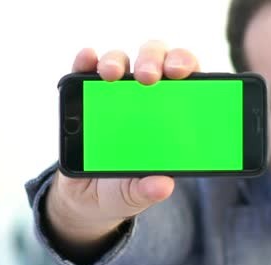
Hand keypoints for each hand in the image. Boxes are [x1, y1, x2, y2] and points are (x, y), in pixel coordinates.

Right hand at [46, 40, 199, 251]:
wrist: (87, 199)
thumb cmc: (124, 189)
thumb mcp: (137, 194)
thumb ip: (149, 190)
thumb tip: (163, 185)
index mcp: (172, 115)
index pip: (187, 78)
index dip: (186, 65)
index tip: (180, 72)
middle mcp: (146, 96)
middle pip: (155, 60)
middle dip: (153, 59)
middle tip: (148, 77)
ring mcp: (115, 93)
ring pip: (121, 61)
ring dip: (117, 61)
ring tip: (111, 75)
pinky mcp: (84, 96)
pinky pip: (84, 72)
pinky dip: (85, 61)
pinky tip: (87, 60)